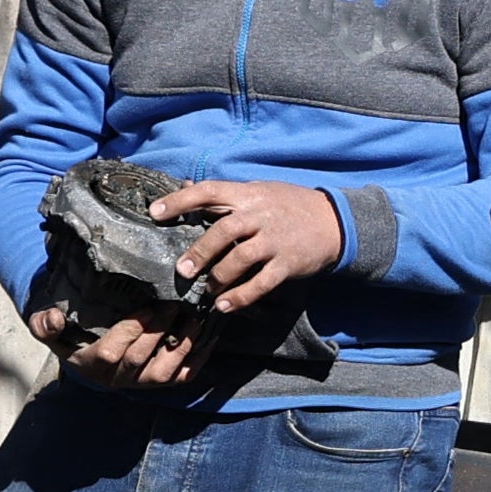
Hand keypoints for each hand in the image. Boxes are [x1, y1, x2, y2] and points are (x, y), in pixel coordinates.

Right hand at [59, 306, 220, 391]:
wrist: (87, 353)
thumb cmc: (70, 336)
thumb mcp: (49, 329)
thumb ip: (45, 324)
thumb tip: (54, 318)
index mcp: (90, 365)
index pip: (110, 353)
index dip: (130, 332)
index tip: (147, 307)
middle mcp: (118, 379)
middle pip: (140, 361)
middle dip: (159, 332)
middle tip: (176, 305)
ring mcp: (142, 383)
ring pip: (164, 372)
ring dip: (182, 346)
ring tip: (196, 319)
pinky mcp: (162, 383)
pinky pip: (183, 377)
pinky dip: (198, 358)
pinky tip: (209, 336)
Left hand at [147, 177, 345, 311]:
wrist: (335, 221)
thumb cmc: (288, 205)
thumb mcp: (259, 191)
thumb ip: (225, 194)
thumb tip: (184, 185)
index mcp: (249, 194)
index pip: (209, 191)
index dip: (180, 200)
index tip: (155, 213)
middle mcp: (261, 215)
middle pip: (224, 230)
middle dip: (200, 251)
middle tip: (182, 270)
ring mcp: (276, 240)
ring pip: (241, 258)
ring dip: (219, 276)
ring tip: (207, 289)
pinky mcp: (288, 263)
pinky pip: (262, 282)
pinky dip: (242, 296)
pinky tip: (225, 306)